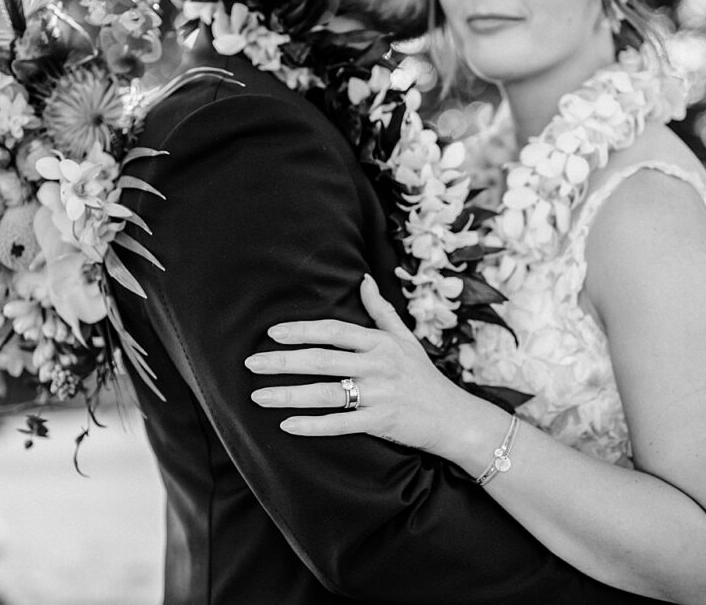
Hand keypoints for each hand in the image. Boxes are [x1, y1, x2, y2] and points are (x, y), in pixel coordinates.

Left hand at [247, 274, 465, 452]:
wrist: (454, 417)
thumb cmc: (424, 376)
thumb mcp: (406, 339)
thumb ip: (381, 310)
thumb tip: (364, 279)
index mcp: (380, 343)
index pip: (334, 331)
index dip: (302, 330)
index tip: (273, 332)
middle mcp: (378, 366)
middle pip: (322, 360)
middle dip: (283, 361)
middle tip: (250, 362)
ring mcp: (379, 395)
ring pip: (326, 393)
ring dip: (288, 395)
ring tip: (258, 396)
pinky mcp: (380, 422)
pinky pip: (340, 424)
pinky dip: (313, 426)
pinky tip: (287, 426)